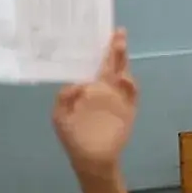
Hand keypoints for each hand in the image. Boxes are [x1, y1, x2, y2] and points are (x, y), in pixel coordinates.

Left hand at [53, 29, 138, 177]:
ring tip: (120, 45)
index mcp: (87, 88)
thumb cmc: (73, 137)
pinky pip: (132, 93)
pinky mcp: (129, 109)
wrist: (91, 160)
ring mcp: (117, 98)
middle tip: (118, 32)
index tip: (96, 34)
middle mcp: (104, 89)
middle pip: (112, 64)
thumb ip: (65, 98)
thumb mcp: (60, 117)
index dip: (96, 51)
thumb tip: (78, 82)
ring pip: (123, 74)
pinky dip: (130, 84)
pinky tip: (124, 78)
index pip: (93, 64)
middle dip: (115, 48)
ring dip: (123, 60)